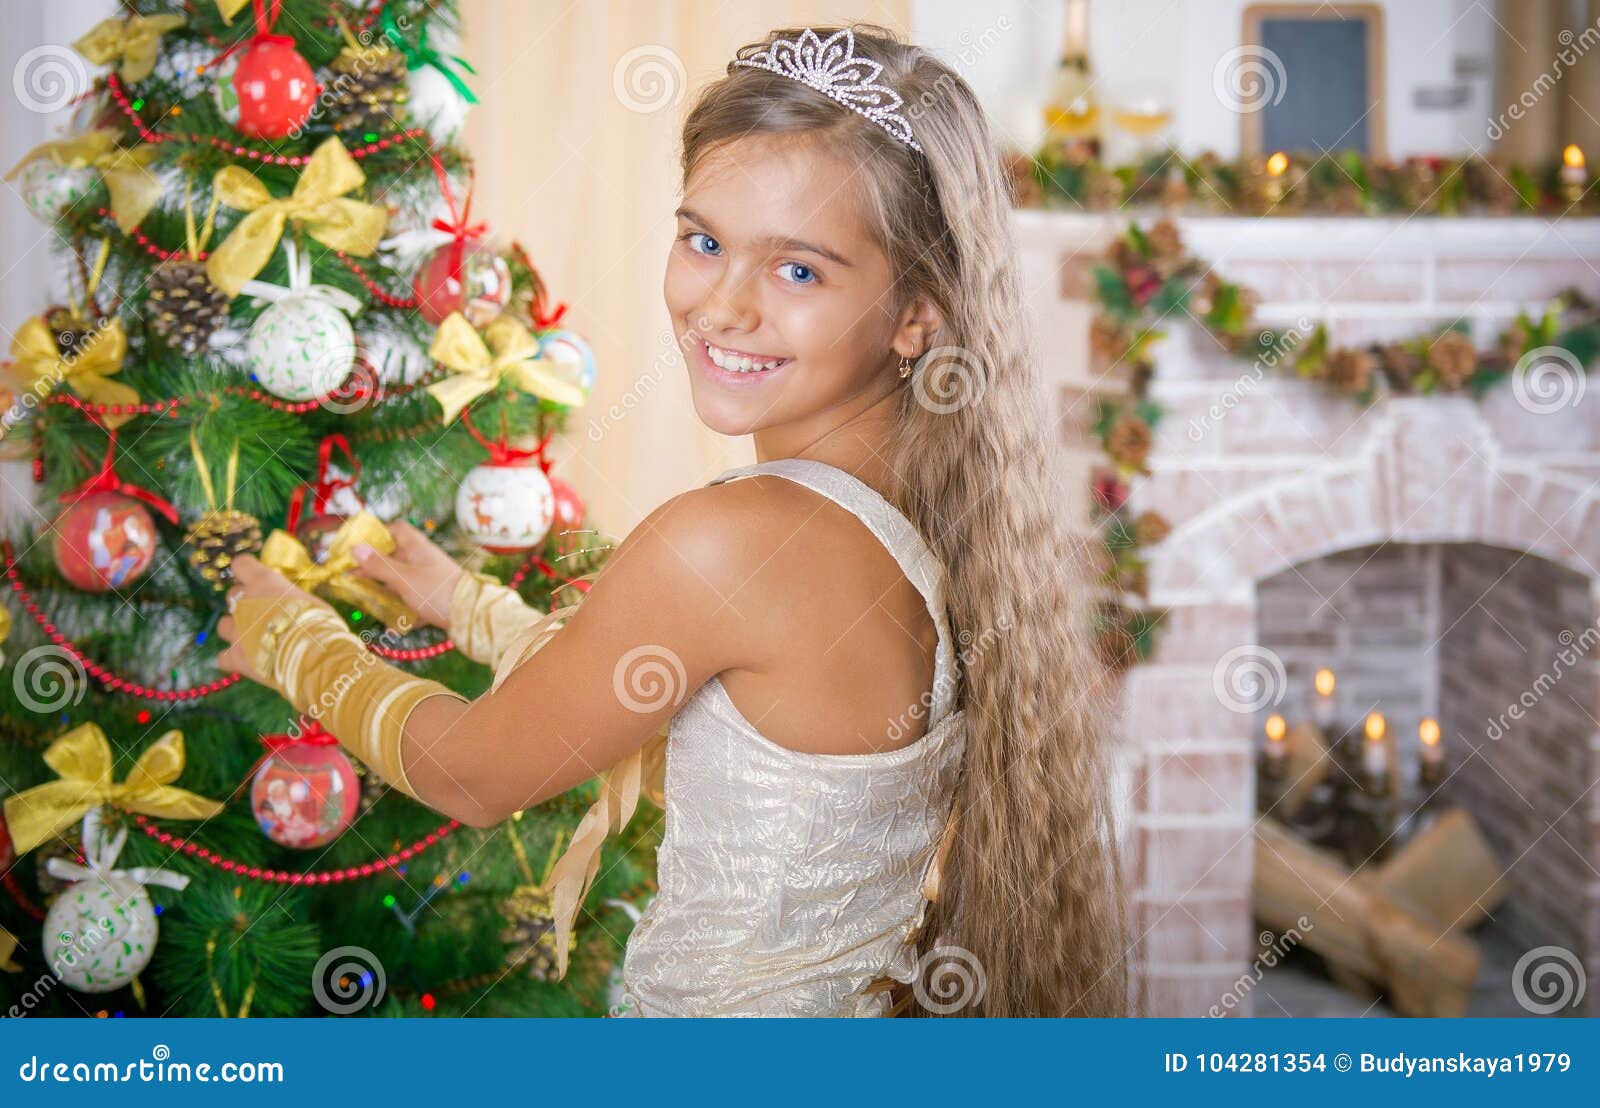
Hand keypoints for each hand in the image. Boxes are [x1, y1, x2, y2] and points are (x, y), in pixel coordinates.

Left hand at [216, 555, 332, 682]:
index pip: (241, 565)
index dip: (246, 572)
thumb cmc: (319, 623)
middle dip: (244, 603)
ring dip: (236, 630)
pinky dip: (233, 659)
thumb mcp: (310, 601)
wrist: (313, 655)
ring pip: (223, 625)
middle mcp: (244, 603)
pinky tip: (249, 662)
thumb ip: (290, 598)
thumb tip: (289, 602)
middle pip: (232, 596)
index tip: (253, 578)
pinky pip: (223, 657)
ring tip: (255, 639)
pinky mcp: (235, 657)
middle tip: (264, 614)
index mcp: (263, 582)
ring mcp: (236, 631)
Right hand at [351, 520, 463, 629]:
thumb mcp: (402, 577)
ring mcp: (429, 579)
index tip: (358, 545)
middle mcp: (423, 560)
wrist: (471, 615)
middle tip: (351, 578)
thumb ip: (378, 565)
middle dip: (373, 568)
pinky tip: (392, 628)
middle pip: (394, 558)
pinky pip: (413, 603)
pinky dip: (402, 613)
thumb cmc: (436, 590)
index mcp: (416, 547)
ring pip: (401, 581)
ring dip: (385, 591)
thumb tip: (355, 548)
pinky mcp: (434, 598)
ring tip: (365, 600)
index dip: (376, 534)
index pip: (396, 530)